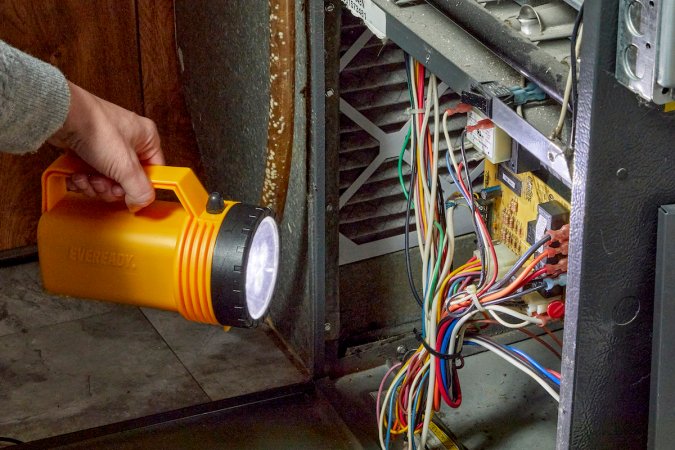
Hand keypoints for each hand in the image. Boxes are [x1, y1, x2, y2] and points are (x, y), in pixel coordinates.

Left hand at [48, 82, 164, 211]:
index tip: (130, 196)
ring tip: (86, 178)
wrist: (60, 116)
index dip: (141, 187)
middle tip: (103, 184)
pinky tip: (76, 175)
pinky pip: (90, 173)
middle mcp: (129, 139)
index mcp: (146, 138)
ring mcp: (106, 144)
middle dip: (111, 188)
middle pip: (127, 179)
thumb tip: (140, 203)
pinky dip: (82, 179)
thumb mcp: (126, 166)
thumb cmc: (96, 128)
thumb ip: (140, 190)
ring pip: (107, 178)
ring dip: (94, 185)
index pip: (154, 171)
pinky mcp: (87, 148)